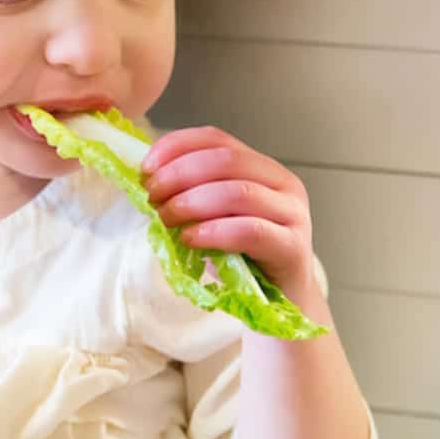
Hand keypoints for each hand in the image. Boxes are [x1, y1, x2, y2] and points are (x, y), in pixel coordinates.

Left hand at [141, 126, 313, 298]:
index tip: (146, 168)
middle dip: (180, 174)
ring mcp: (292, 213)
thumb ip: (193, 192)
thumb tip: (148, 178)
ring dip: (192, 202)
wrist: (283, 299)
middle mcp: (282, 182)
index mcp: (261, 166)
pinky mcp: (293, 247)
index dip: (177, 147)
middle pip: (226, 160)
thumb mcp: (216, 215)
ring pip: (238, 192)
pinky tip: (190, 238)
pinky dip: (214, 232)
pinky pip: (251, 231)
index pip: (216, 138)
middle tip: (152, 195)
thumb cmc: (244, 255)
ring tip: (166, 218)